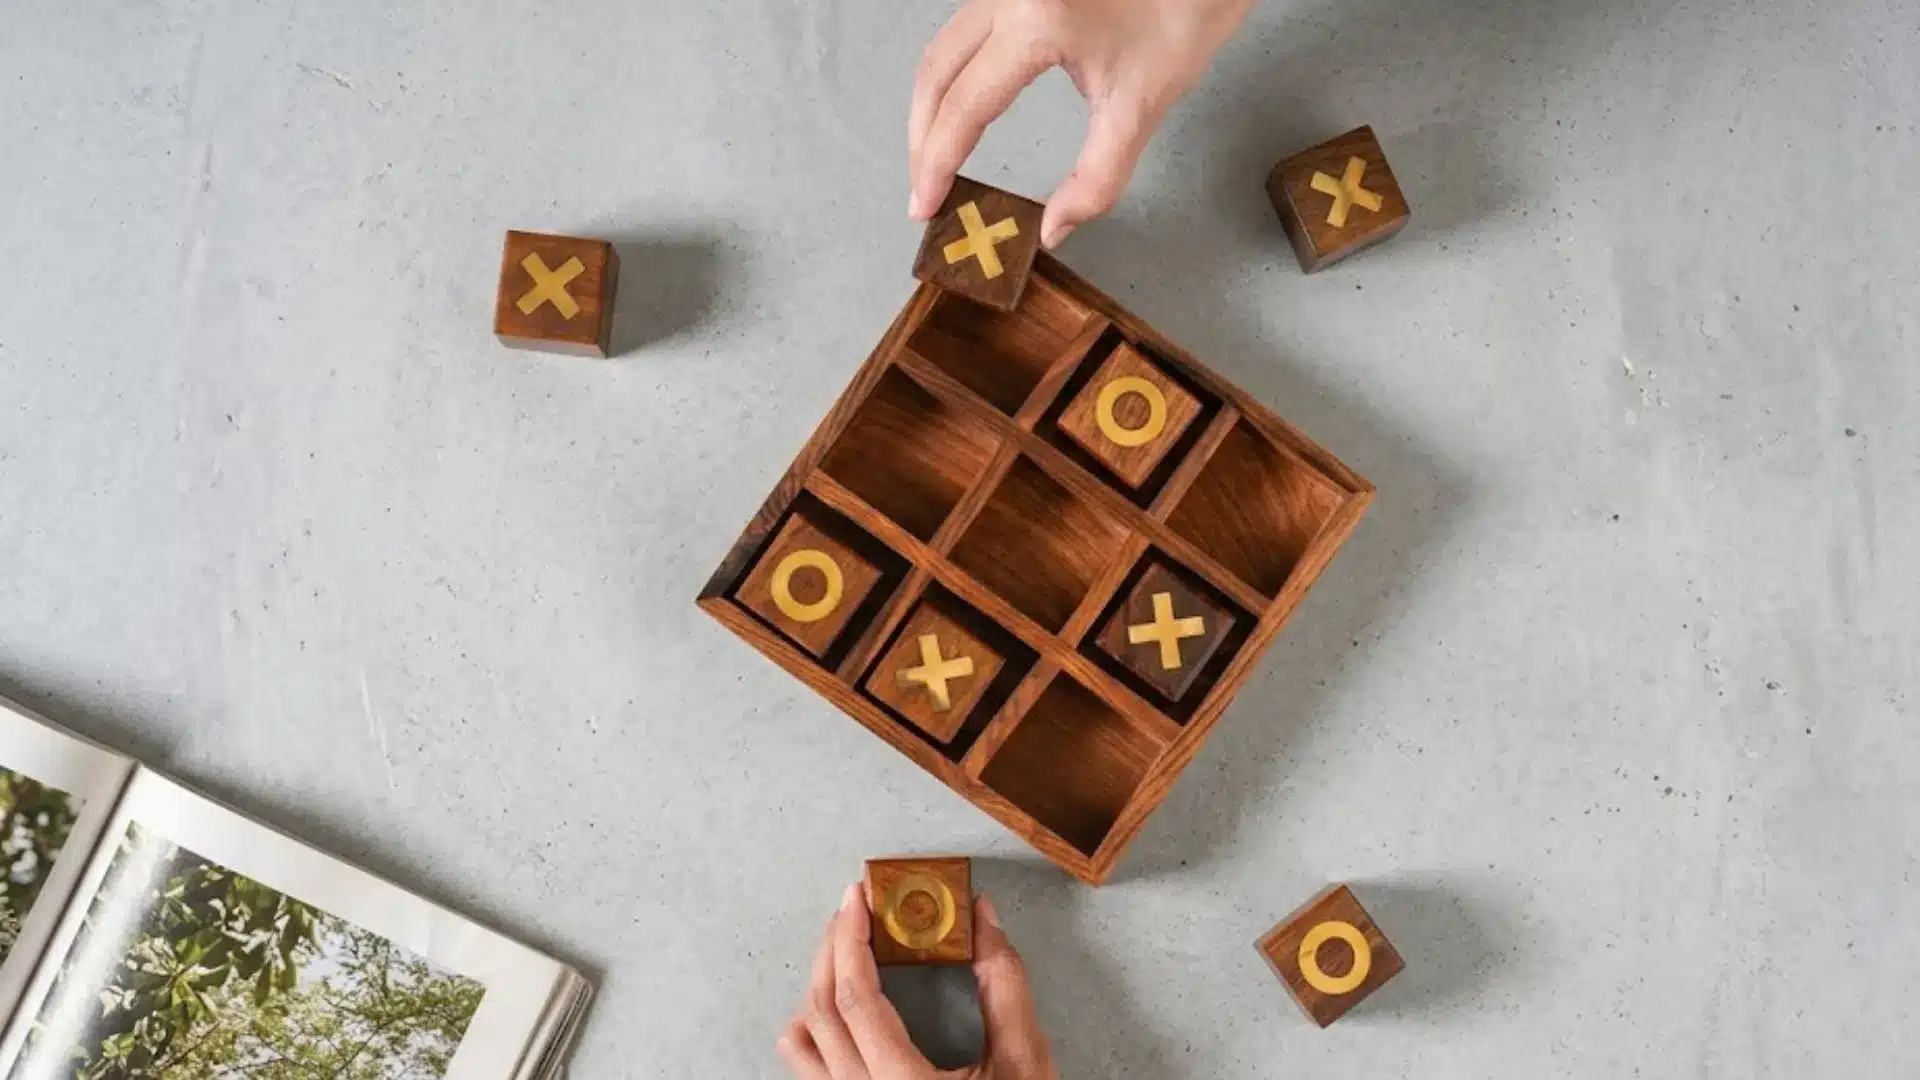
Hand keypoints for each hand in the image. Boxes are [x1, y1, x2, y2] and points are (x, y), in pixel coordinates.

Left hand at [778, 884, 1056, 1078]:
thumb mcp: (1025, 1062)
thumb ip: (1004, 984)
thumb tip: (981, 916)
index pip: (856, 1000)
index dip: (851, 940)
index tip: (858, 896)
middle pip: (820, 1012)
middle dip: (832, 948)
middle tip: (852, 907)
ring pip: (803, 1043)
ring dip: (818, 986)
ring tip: (845, 948)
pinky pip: (810, 1071)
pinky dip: (814, 1027)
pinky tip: (840, 1005)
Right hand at [909, 0, 1255, 247]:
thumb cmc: (1187, 11)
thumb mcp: (1143, 104)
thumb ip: (1097, 177)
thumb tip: (1054, 229)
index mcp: (1035, 21)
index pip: (964, 106)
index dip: (937, 163)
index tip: (925, 207)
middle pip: (936, 74)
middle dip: (924, 140)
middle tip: (926, 194)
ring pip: (944, 49)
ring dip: (934, 108)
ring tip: (937, 160)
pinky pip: (965, 32)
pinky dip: (953, 79)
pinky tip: (961, 111)